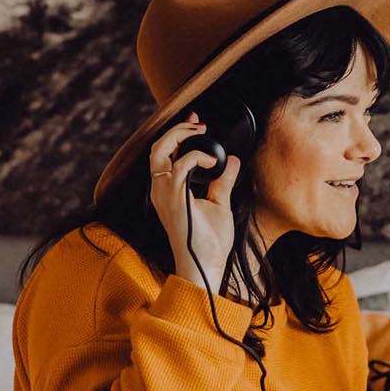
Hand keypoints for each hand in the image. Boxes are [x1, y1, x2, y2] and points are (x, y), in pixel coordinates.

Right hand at [148, 111, 240, 288]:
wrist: (205, 266)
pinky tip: (212, 162)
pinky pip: (181, 166)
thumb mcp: (220, 204)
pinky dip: (197, 157)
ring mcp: (164, 194)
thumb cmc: (209, 244)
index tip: (196, 124)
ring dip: (181, 136)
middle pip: (157, 147)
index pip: (165, 154)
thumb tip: (232, 161)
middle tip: (198, 124)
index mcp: (168, 191)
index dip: (177, 134)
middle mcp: (160, 190)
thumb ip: (223, 181)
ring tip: (201, 133)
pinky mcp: (174, 199)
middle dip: (178, 129)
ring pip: (160, 150)